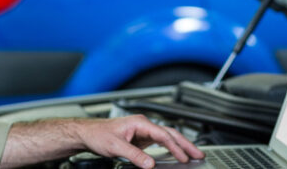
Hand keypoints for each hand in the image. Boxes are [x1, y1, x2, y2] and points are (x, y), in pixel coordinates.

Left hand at [76, 115, 203, 168]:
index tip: (183, 157)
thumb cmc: (98, 134)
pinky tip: (176, 154)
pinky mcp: (140, 139)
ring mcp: (143, 132)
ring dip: (180, 145)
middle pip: (170, 133)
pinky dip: (170, 148)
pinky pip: (160, 143)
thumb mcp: (115, 147)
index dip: (175, 146)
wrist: (87, 134)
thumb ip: (134, 155)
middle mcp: (143, 125)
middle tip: (199, 154)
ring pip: (167, 137)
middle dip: (185, 144)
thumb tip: (150, 163)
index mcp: (140, 122)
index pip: (163, 134)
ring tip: (193, 154)